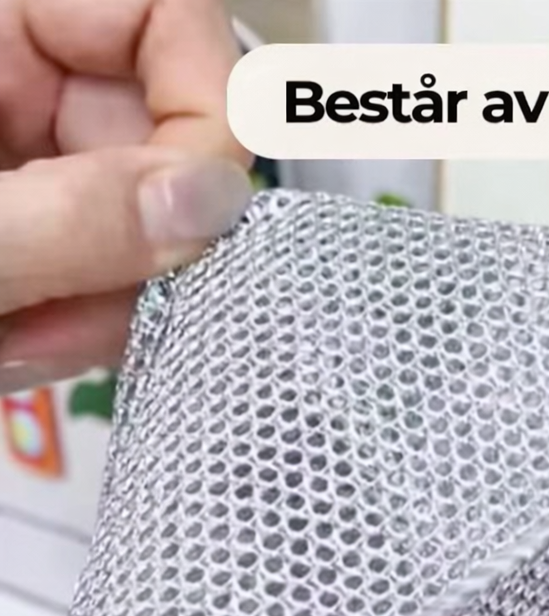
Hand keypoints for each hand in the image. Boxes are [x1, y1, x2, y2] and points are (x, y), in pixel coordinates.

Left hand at [0, 0, 252, 394]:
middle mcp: (33, 80)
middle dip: (146, 250)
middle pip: (172, 142)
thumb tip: (220, 206)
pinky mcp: (43, 223)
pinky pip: (113, 271)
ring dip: (108, 306)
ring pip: (152, 226)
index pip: (167, 14)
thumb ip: (74, 218)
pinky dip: (80, 326)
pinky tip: (23, 344)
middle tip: (76, 325)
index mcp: (0, 24)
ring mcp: (40, 155)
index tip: (194, 222)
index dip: (209, 112)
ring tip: (23, 342)